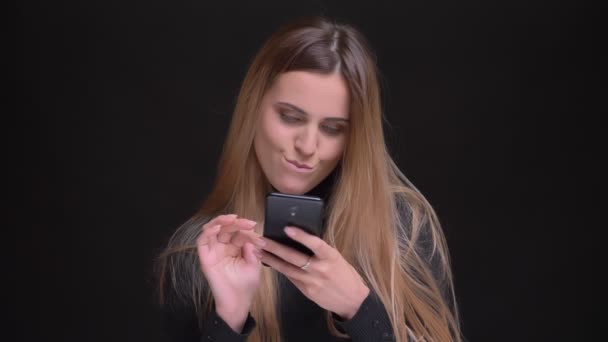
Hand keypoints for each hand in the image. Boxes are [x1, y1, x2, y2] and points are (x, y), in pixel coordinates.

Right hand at [196, 214, 264, 330]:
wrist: (237, 302)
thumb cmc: (246, 284)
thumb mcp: (254, 264)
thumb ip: (251, 250)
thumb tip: (249, 235)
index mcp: (235, 247)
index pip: (239, 232)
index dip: (248, 230)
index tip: (257, 232)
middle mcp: (223, 247)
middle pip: (226, 228)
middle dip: (237, 223)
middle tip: (248, 223)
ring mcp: (214, 251)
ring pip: (212, 229)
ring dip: (221, 221)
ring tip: (232, 219)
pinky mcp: (205, 257)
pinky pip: (202, 241)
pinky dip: (207, 232)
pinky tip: (217, 228)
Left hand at [259, 226, 369, 319]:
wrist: (353, 301)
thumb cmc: (346, 275)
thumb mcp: (338, 258)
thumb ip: (321, 251)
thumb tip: (302, 240)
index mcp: (331, 257)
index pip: (315, 244)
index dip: (301, 236)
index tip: (287, 228)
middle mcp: (321, 269)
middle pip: (294, 257)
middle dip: (275, 248)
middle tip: (260, 240)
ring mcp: (312, 282)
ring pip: (288, 269)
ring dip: (271, 260)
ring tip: (259, 252)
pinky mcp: (307, 292)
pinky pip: (291, 278)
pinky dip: (281, 270)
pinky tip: (271, 263)